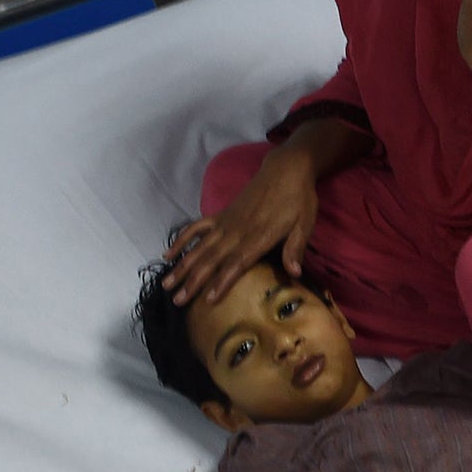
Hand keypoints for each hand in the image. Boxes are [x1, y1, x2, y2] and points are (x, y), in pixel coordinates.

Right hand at [162, 146, 319, 306]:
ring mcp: (226, 222)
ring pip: (199, 247)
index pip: (236, 264)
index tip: (207, 300)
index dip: (221, 282)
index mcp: (259, 237)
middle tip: (177, 300)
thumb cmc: (299, 199)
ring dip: (182, 266)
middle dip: (193, 281)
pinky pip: (196, 228)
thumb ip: (295, 249)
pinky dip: (181, 240)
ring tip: (167, 284)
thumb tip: (295, 273)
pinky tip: (168, 254)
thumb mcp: (305, 224)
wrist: (285, 170)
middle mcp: (237, 231)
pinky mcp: (221, 215)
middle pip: (211, 260)